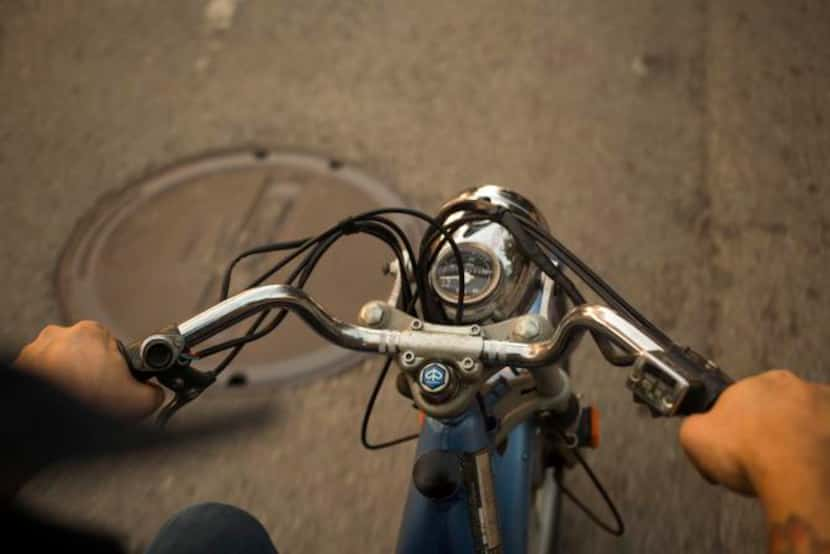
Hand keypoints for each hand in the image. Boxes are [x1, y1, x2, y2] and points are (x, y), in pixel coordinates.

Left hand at [14, 321, 163, 420]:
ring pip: (61, 365)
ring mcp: (35, 350)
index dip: (116, 369)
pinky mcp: (18, 366)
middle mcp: (60, 334)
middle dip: (90, 374)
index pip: (111, 347)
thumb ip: (155, 392)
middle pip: (84, 355)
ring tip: (75, 402)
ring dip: (67, 381)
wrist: (45, 424)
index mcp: (92, 332)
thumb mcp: (141, 401)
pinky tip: (59, 404)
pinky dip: (50, 389)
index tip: (113, 385)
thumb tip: (155, 392)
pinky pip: (41, 376)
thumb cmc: (87, 404)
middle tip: (94, 397)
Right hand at [679, 370, 829, 527]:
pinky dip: (819, 449)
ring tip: (789, 466)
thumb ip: (692, 425)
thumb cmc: (745, 453)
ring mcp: (825, 405)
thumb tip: (697, 427)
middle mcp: (794, 385)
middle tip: (762, 455)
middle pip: (778, 406)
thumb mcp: (694, 437)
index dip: (737, 421)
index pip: (743, 397)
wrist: (795, 477)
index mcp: (757, 381)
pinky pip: (825, 438)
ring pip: (806, 420)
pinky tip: (808, 467)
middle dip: (770, 426)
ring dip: (798, 436)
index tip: (736, 443)